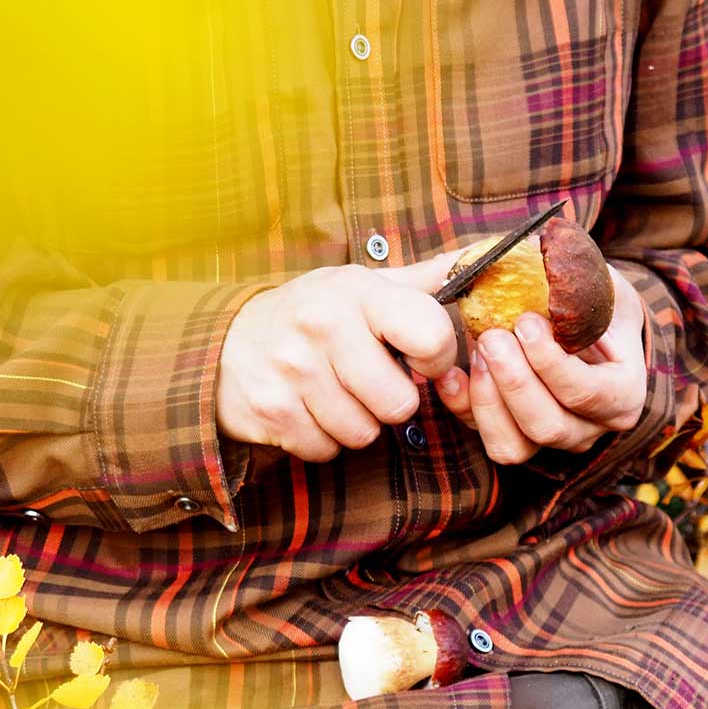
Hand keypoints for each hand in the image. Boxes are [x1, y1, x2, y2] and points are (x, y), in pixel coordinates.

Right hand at [217, 251, 463, 461]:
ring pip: (364, 434)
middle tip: (367, 381)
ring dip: (356, 423)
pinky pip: (326, 450)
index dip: (437, 358)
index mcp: (358, 291)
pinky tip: (309, 409)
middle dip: (391, 401)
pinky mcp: (272, 411)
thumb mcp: (361, 286)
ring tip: (334, 393)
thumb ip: (421, 281)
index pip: (432, 335)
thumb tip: (480, 258)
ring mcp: (293, 370)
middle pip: (400, 403)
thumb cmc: (312, 314)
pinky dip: (322, 439)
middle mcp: (323, 326)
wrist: (227, 340)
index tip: (418, 358)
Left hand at [434, 265, 646, 463]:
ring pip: (513, 446)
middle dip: (514, 381)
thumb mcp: (599, 282)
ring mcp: (547, 437)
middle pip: (546, 425)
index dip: (551, 362)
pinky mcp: (509, 436)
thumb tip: (547, 249)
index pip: (587, 393)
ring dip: (487, 398)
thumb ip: (580, 276)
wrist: (579, 324)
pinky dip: (461, 407)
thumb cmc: (592, 302)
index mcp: (621, 394)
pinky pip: (482, 437)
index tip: (525, 321)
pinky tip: (449, 373)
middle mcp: (587, 427)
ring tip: (478, 349)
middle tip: (491, 336)